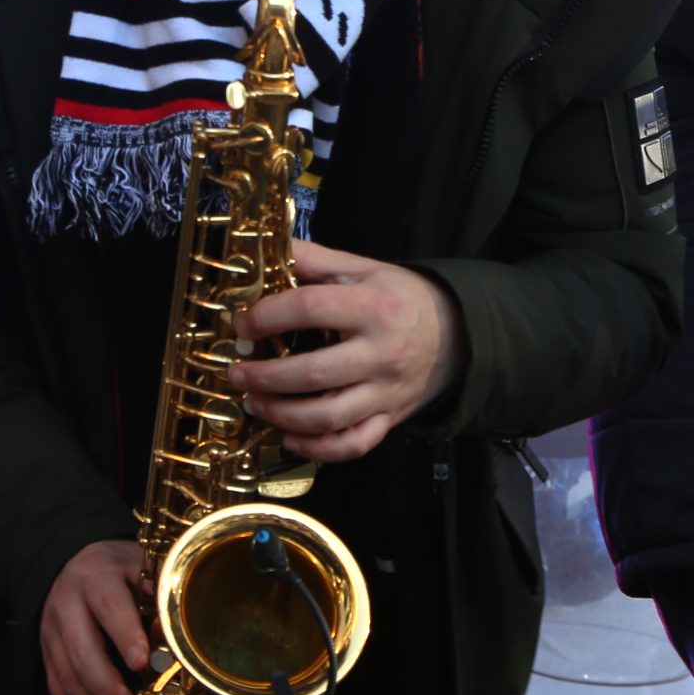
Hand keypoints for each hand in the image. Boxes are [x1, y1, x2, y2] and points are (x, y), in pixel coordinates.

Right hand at [40, 539, 149, 694]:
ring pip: (68, 681)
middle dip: (109, 691)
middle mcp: (66, 608)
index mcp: (95, 579)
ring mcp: (52, 636)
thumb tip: (181, 639)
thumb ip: (159, 597)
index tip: (142, 662)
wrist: (71, 562)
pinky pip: (59, 694)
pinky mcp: (47, 658)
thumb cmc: (118, 569)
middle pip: (82, 654)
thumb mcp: (141, 567)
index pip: (109, 606)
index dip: (124, 634)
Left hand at [228, 238, 468, 462]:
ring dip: (282, 415)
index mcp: (373, 307)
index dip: (268, 316)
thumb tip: (267, 246)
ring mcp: (386, 392)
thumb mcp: (363, 269)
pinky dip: (318, 448)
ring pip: (329, 417)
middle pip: (315, 372)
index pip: (310, 309)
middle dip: (266, 376)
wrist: (455, 334)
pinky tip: (290, 438)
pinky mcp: (389, 418)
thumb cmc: (398, 298)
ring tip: (255, 403)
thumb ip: (315, 259)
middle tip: (238, 372)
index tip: (243, 325)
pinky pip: (353, 445)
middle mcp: (382, 353)